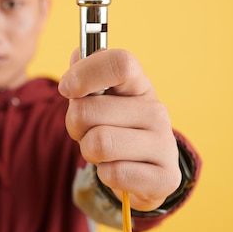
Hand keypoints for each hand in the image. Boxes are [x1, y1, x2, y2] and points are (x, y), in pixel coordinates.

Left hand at [58, 49, 179, 211]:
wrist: (142, 171)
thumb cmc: (113, 126)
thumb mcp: (99, 98)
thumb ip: (86, 75)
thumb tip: (78, 54)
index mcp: (138, 84)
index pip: (119, 63)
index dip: (84, 73)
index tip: (66, 88)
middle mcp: (156, 110)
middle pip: (89, 110)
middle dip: (74, 124)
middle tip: (85, 130)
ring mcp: (164, 144)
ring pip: (99, 143)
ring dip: (88, 150)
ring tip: (100, 151)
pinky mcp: (166, 177)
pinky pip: (113, 173)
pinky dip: (105, 175)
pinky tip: (116, 169)